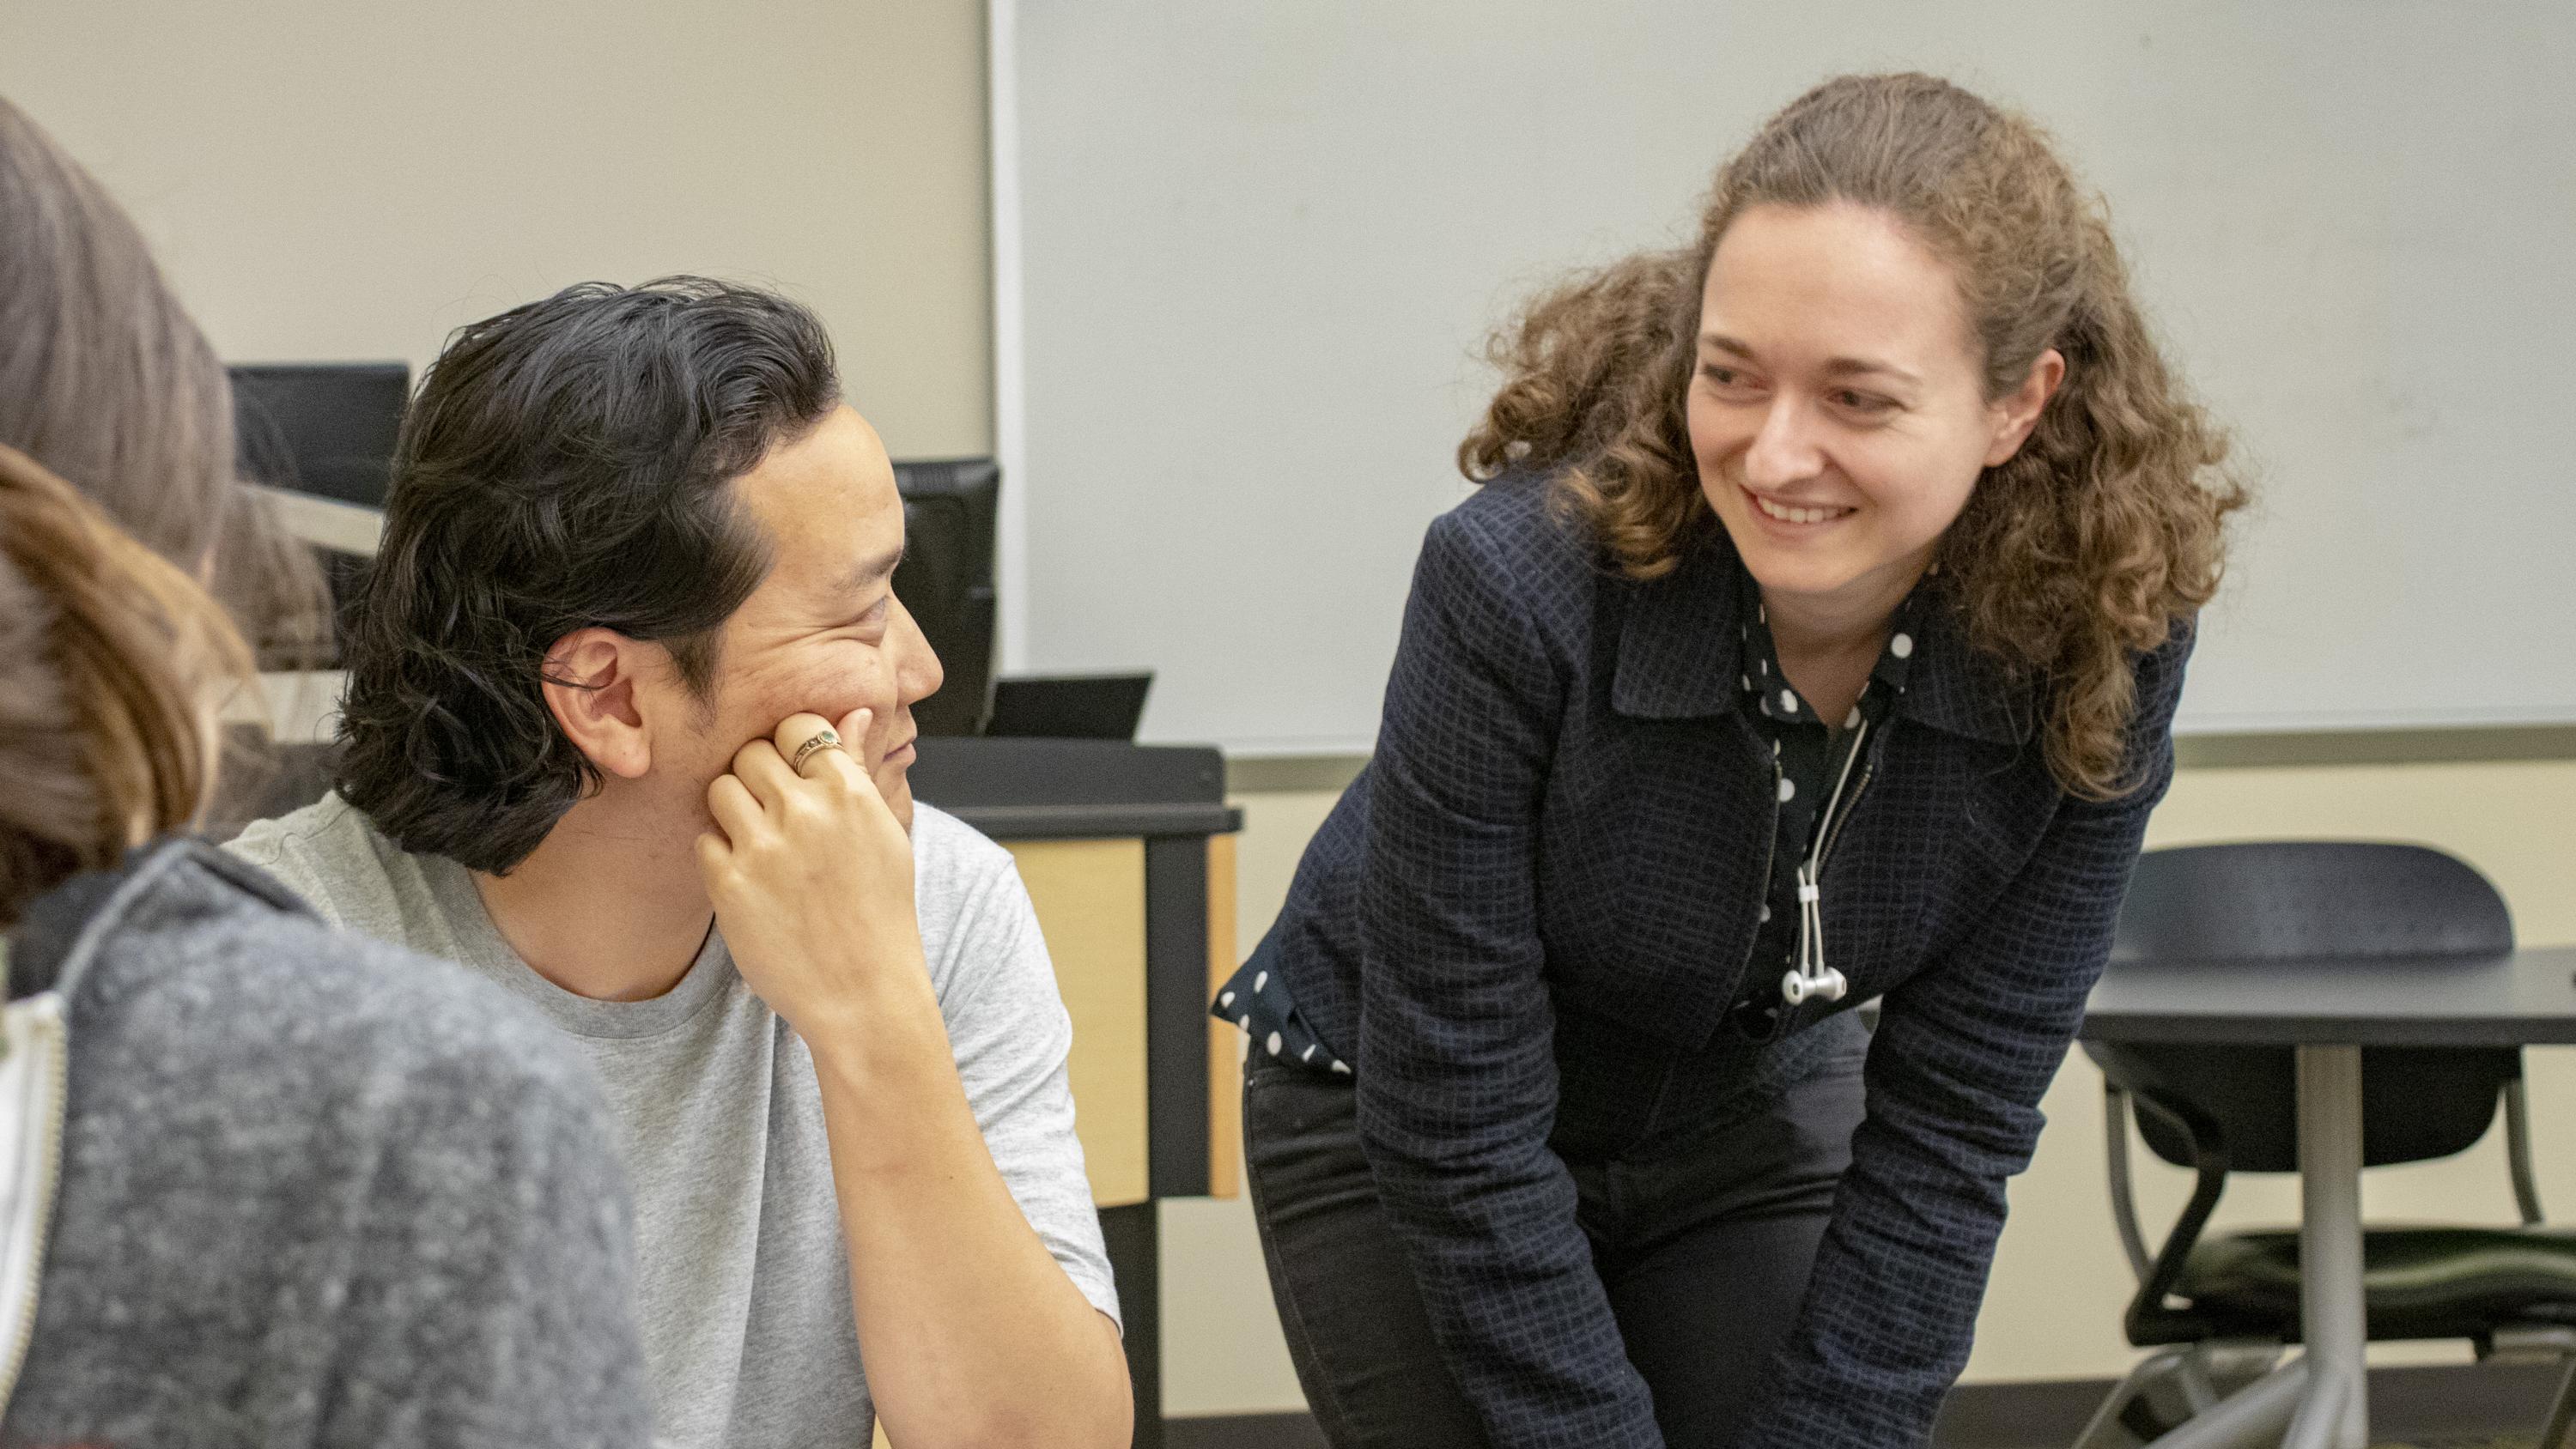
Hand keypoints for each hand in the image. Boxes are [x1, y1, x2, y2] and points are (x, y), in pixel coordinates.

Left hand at [696, 708, 926, 1040]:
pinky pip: (704, 840)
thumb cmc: (880, 914)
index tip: (792, 773)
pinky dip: (720, 856)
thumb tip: (853, 714)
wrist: (865, 993)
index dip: (789, 748)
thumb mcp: (884, 834)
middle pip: (751, 753)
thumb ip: (858, 769)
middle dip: (756, 777)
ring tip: (757, 845)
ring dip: (732, 811)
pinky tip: (749, 881)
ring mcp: (764, 847)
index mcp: (849, 793)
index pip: (797, 727)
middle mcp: (805, 812)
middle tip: (771, 812)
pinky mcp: (728, 884)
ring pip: (720, 788)